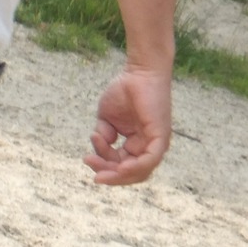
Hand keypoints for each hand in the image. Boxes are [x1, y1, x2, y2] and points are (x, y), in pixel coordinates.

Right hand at [85, 65, 172, 185]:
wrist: (139, 71)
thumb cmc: (125, 90)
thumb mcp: (106, 118)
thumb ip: (103, 136)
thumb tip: (103, 145)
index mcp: (138, 144)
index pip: (121, 166)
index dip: (104, 167)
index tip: (86, 158)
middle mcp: (149, 147)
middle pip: (130, 173)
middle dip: (109, 174)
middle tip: (90, 167)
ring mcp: (156, 143)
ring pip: (139, 172)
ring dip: (117, 175)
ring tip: (99, 170)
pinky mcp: (160, 137)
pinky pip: (149, 161)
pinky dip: (135, 168)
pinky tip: (120, 168)